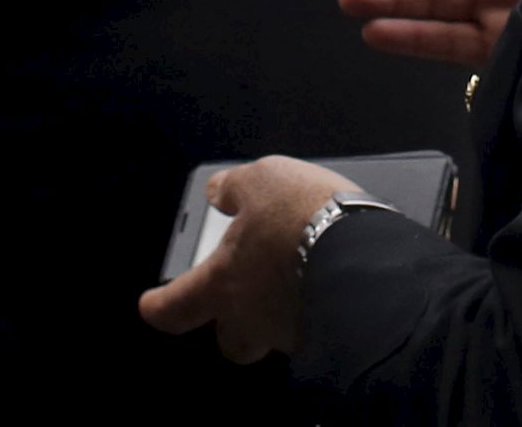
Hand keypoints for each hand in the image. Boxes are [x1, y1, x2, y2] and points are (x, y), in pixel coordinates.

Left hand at [134, 155, 355, 362]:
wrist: (369, 260)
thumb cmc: (304, 220)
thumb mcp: (264, 180)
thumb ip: (234, 187)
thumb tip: (217, 191)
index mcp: (223, 285)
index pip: (175, 307)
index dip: (160, 306)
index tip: (151, 305)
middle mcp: (253, 320)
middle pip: (232, 342)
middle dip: (233, 325)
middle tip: (241, 299)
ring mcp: (292, 336)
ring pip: (276, 336)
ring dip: (280, 313)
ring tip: (299, 277)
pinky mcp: (330, 339)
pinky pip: (314, 327)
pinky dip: (317, 308)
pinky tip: (331, 281)